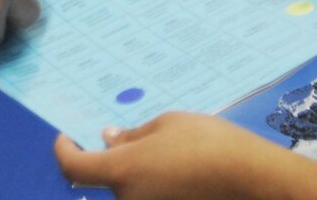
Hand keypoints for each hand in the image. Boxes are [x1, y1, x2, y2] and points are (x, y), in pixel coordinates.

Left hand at [54, 113, 302, 199]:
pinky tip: (180, 169)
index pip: (74, 168)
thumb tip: (109, 138)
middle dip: (116, 159)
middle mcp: (128, 199)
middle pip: (108, 180)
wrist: (251, 178)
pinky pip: (150, 196)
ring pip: (131, 190)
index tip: (68, 137)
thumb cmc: (207, 142)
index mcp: (121, 171)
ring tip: (172, 153)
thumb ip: (132, 135)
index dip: (64, 151)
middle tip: (141, 138)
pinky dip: (156, 185)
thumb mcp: (167, 125)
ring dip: (139, 173)